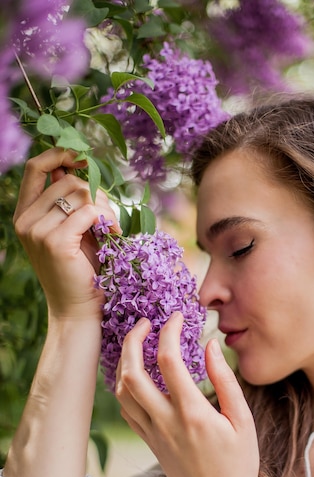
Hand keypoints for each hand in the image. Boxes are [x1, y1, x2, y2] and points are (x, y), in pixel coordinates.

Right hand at [14, 148, 120, 319]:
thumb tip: (79, 164)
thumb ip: (71, 200)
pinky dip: (108, 219)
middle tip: (110, 217)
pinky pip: (90, 211)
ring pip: (81, 193)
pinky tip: (114, 234)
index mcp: (25, 213)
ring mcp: (37, 231)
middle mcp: (25, 220)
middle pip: (69, 180)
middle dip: (98, 192)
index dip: (60, 155)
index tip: (85, 160)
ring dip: (106, 208)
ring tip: (112, 228)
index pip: (36, 168)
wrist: (78, 310)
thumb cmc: (82, 270)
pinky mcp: (55, 242)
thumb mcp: (74, 229)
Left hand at [115, 312, 260, 476]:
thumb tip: (210, 347)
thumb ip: (225, 381)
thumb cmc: (238, 466)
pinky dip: (126, 386)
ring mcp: (153, 434)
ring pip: (122, 391)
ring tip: (138, 344)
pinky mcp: (149, 443)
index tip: (178, 318)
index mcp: (192, 413)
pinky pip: (126, 409)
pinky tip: (139, 376)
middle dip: (133, 340)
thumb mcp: (243, 420)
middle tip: (145, 323)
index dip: (170, 331)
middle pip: (132, 372)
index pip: (169, 360)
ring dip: (124, 362)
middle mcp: (166, 421)